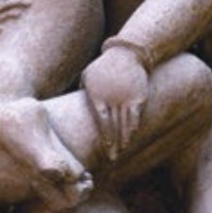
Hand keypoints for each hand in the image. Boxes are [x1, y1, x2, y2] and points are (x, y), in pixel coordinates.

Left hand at [82, 45, 146, 160]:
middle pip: (114, 127)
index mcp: (98, 96)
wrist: (126, 54)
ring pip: (126, 124)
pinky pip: (136, 117)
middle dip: (114, 144)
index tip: (105, 149)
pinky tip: (131, 137)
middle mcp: (113, 99)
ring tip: (122, 150)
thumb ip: (81, 90)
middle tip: (112, 158)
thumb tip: (72, 103)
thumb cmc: (103, 66)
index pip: (102, 122)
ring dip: (124, 139)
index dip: (105, 137)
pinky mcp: (139, 97)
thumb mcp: (87, 75)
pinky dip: (134, 128)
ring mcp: (126, 98)